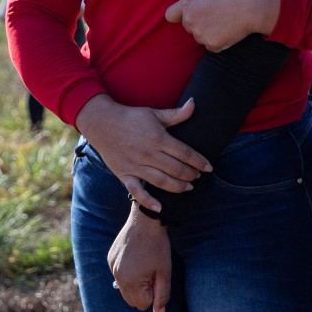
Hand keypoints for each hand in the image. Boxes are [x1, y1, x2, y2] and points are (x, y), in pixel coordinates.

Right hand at [75, 95, 210, 211]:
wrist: (102, 123)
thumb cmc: (131, 117)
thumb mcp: (154, 113)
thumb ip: (176, 114)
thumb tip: (194, 103)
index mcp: (158, 138)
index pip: (185, 153)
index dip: (199, 161)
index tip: (209, 167)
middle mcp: (148, 154)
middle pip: (176, 169)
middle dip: (191, 175)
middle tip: (198, 177)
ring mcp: (136, 166)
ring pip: (162, 181)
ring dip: (178, 187)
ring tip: (188, 188)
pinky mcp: (124, 174)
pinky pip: (136, 191)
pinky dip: (148, 201)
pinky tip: (160, 207)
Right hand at [108, 205, 171, 311]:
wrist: (145, 220)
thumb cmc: (158, 246)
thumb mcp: (165, 272)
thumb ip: (162, 295)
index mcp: (131, 281)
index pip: (142, 305)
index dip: (153, 294)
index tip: (157, 277)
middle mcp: (117, 276)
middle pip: (131, 300)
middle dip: (143, 291)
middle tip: (152, 272)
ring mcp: (111, 267)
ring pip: (124, 289)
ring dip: (135, 283)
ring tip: (144, 265)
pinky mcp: (110, 259)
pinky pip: (119, 275)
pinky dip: (128, 273)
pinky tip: (135, 258)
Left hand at [166, 0, 279, 51]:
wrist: (252, 6)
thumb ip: (193, 0)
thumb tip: (186, 11)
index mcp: (187, 4)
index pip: (170, 15)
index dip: (179, 16)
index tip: (188, 16)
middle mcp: (190, 20)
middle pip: (188, 27)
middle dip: (199, 23)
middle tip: (217, 15)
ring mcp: (200, 34)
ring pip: (200, 37)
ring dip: (210, 33)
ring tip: (226, 21)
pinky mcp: (212, 45)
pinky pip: (212, 46)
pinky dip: (220, 41)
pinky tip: (230, 30)